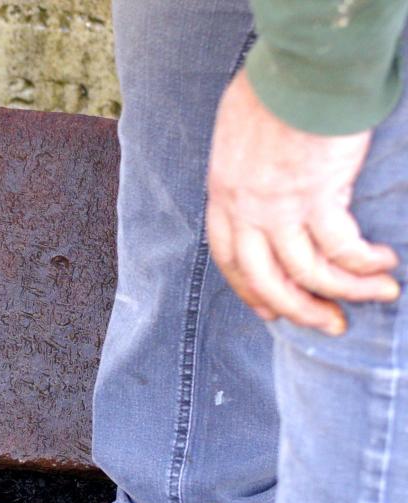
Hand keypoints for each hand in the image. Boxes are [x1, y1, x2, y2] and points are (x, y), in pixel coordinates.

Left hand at [207, 71, 399, 335]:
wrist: (298, 75)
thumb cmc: (269, 94)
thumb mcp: (234, 139)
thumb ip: (243, 173)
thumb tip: (259, 190)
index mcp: (223, 197)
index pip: (228, 259)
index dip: (249, 290)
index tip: (270, 311)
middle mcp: (246, 211)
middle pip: (266, 279)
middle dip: (298, 309)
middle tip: (329, 324)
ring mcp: (280, 209)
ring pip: (308, 272)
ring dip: (345, 292)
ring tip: (378, 296)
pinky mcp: (319, 199)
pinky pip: (342, 248)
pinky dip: (364, 263)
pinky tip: (383, 263)